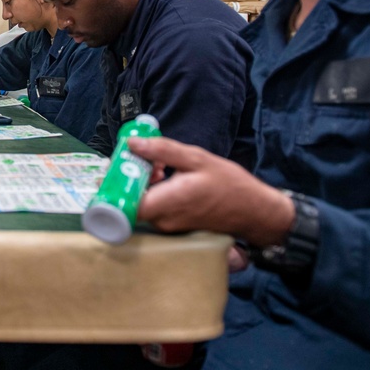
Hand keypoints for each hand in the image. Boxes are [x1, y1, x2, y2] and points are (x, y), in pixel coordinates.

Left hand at [131, 136, 294, 246]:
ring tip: (160, 166)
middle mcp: (163, 220)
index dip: (114, 184)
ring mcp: (168, 226)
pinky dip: (154, 192)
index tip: (116, 166)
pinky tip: (166, 176)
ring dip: (143, 184)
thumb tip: (131, 143)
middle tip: (141, 158)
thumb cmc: (229, 184)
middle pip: (130, 201)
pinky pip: (154, 208)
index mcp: (167, 203)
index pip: (123, 203)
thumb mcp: (196, 158)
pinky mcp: (174, 226)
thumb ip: (162, 151)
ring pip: (142, 204)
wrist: (255, 211)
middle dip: (130, 178)